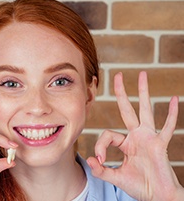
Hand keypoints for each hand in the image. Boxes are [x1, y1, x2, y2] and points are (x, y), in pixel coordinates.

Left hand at [87, 71, 182, 200]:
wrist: (157, 197)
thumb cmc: (139, 186)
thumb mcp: (116, 177)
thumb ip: (101, 170)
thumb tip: (89, 160)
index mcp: (126, 142)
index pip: (108, 135)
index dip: (100, 146)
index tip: (100, 161)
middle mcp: (137, 136)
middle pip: (127, 109)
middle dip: (121, 93)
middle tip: (117, 75)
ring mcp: (149, 138)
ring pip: (145, 110)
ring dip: (143, 93)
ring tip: (142, 74)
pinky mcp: (160, 145)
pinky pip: (167, 127)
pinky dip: (170, 114)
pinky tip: (172, 99)